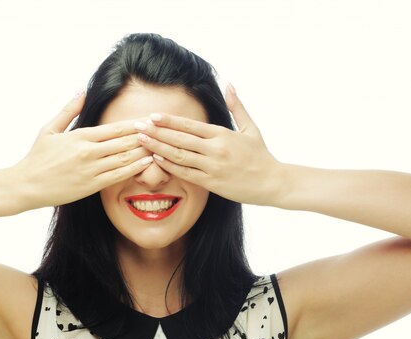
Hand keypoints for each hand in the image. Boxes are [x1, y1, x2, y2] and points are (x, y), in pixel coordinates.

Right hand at [12, 92, 153, 208]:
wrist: (26, 185)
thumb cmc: (37, 157)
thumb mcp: (49, 129)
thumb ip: (68, 110)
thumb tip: (82, 90)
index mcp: (80, 137)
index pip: (114, 128)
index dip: (134, 124)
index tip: (148, 120)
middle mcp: (88, 152)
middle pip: (124, 142)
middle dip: (144, 136)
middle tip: (161, 131)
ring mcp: (91, 170)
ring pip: (125, 158)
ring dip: (144, 151)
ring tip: (160, 145)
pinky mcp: (92, 186)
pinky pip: (119, 175)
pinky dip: (136, 168)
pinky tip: (148, 163)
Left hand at [135, 84, 284, 205]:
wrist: (273, 182)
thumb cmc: (260, 155)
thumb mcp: (251, 127)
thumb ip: (237, 106)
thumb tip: (230, 83)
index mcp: (223, 134)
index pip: (190, 125)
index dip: (169, 120)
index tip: (153, 115)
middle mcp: (215, 150)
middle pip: (180, 139)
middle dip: (157, 131)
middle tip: (138, 126)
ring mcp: (212, 167)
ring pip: (179, 156)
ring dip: (158, 147)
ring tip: (142, 140)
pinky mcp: (212, 183)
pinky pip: (186, 174)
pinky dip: (170, 166)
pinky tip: (156, 159)